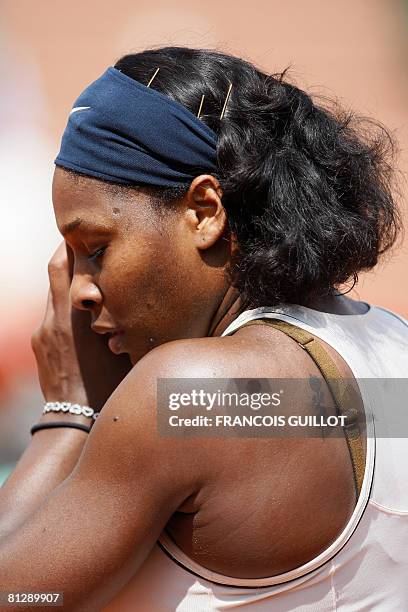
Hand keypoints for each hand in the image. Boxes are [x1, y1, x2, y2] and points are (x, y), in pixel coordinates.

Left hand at [31, 240, 131, 409]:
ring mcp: (42, 331)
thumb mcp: (121, 351)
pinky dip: (64, 305)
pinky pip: (51, 313)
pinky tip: (82, 314)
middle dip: (69, 253)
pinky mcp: (38, 342)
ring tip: (90, 278)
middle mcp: (53, 320)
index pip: (66, 267)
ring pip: (53, 293)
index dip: (73, 244)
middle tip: (86, 241)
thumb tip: (139, 300)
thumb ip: (122, 321)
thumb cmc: (106, 387)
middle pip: (55, 271)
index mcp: (74, 318)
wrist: (73, 420)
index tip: (85, 232)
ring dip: (68, 281)